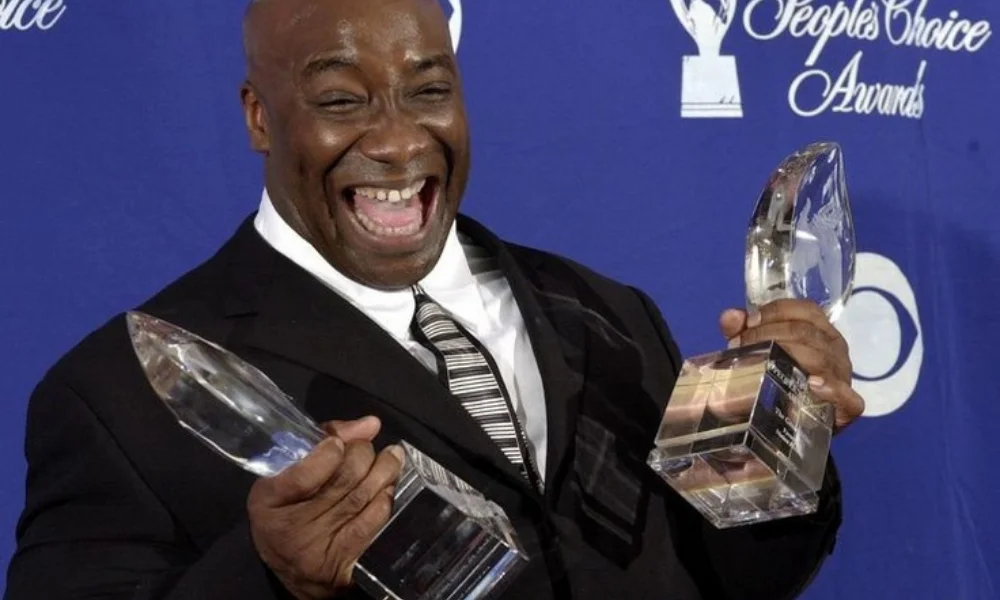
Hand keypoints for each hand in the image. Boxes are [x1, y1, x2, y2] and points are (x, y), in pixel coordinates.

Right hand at [247, 416, 404, 599]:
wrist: (296, 570)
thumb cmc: (289, 510)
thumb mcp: (287, 473)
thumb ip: (322, 441)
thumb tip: (370, 424)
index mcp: (269, 499)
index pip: (303, 475)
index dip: (329, 452)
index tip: (339, 443)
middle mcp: (293, 524)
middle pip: (342, 479)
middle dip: (363, 455)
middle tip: (367, 448)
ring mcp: (320, 543)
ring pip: (362, 496)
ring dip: (385, 470)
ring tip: (392, 456)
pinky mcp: (345, 556)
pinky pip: (374, 519)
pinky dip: (386, 497)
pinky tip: (388, 485)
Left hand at [720, 299, 864, 431]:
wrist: (786, 423)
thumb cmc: (775, 377)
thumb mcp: (756, 351)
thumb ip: (742, 331)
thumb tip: (731, 316)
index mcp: (818, 329)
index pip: (805, 310)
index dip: (775, 312)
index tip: (748, 324)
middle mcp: (835, 348)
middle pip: (805, 332)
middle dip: (768, 336)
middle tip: (740, 349)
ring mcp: (843, 376)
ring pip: (819, 358)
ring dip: (785, 359)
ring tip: (759, 366)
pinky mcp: (848, 406)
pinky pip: (848, 397)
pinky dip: (831, 390)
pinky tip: (812, 385)